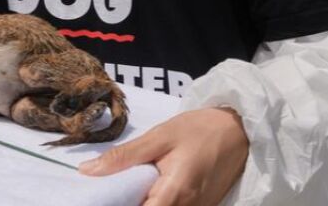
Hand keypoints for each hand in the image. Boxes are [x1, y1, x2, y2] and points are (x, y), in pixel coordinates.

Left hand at [79, 107, 247, 205]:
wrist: (240, 129)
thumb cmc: (200, 129)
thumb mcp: (160, 136)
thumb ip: (124, 156)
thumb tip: (87, 171)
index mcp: (174, 193)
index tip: (102, 198)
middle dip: (130, 202)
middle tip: (119, 189)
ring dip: (146, 201)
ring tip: (136, 186)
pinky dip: (160, 201)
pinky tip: (153, 189)